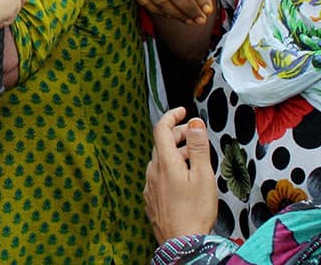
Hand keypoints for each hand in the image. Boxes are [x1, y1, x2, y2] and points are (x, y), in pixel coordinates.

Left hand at [145, 107, 217, 243]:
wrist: (181, 242)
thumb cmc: (194, 212)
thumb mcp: (203, 175)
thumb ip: (198, 148)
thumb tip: (194, 124)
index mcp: (165, 162)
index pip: (161, 129)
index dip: (171, 116)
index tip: (182, 111)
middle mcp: (153, 171)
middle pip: (161, 144)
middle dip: (177, 134)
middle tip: (194, 135)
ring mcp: (150, 185)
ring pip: (160, 160)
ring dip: (175, 153)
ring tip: (194, 158)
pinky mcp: (151, 198)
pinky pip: (158, 175)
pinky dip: (170, 168)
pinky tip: (183, 178)